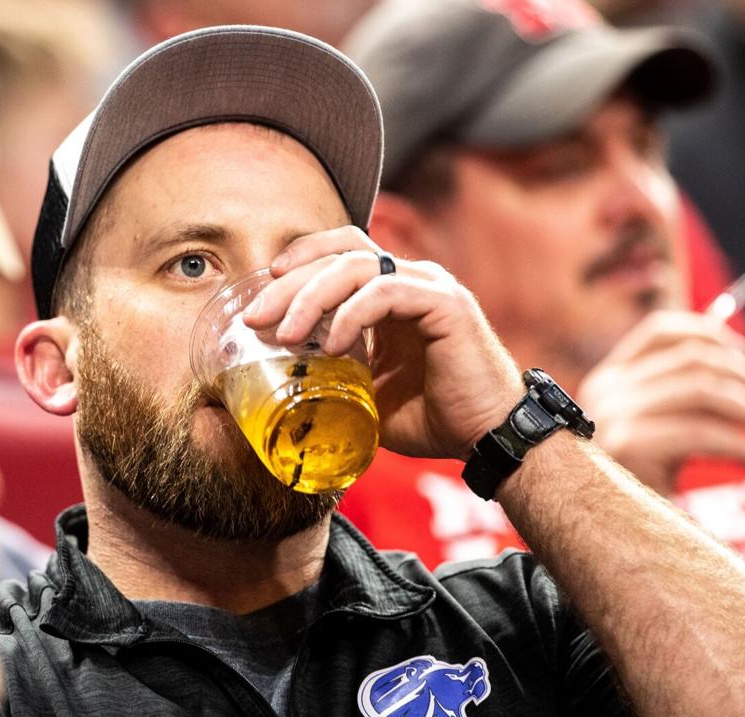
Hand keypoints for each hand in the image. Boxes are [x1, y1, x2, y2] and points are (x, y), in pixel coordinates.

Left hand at [243, 226, 520, 460]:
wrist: (488, 437)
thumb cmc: (435, 417)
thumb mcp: (369, 395)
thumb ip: (336, 377)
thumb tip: (285, 387)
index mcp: (395, 292)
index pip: (343, 251)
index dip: (302, 257)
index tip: (264, 286)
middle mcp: (414, 279)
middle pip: (342, 253)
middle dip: (291, 282)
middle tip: (256, 316)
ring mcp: (431, 287)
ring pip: (358, 266)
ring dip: (313, 297)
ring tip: (286, 334)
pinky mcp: (445, 304)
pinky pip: (386, 292)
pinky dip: (351, 315)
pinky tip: (332, 345)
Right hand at [577, 310, 744, 494]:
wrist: (603, 543)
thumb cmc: (631, 498)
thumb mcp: (652, 437)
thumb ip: (680, 404)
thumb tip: (739, 367)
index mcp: (607, 381)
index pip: (660, 332)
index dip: (710, 334)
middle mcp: (605, 389)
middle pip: (694, 359)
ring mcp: (613, 414)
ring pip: (704, 388)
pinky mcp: (628, 444)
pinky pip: (702, 431)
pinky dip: (742, 441)